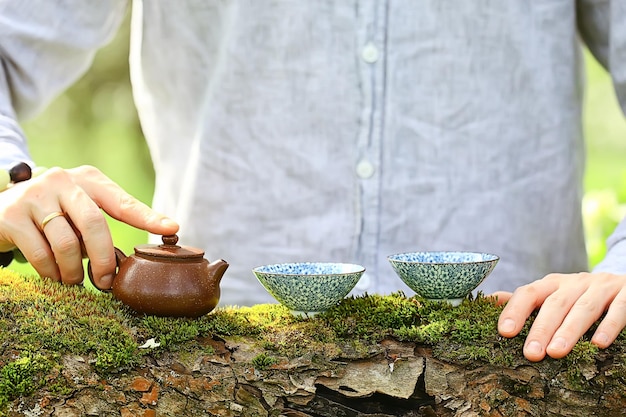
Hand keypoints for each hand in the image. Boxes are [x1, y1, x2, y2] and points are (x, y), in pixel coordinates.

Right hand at [0, 165, 178, 288]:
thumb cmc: (53, 213)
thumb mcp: (80, 209)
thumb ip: (103, 223)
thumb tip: (138, 254)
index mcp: (88, 180)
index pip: (123, 202)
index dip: (148, 217)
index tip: (172, 228)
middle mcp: (62, 181)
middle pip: (95, 223)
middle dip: (104, 259)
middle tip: (105, 281)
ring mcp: (35, 196)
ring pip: (67, 243)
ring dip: (74, 271)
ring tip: (75, 280)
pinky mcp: (11, 216)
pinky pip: (40, 255)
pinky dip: (51, 273)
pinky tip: (55, 276)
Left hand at [493, 272, 625, 360]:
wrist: (625, 284)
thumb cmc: (580, 296)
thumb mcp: (552, 295)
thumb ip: (524, 300)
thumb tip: (488, 301)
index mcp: (553, 284)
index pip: (529, 293)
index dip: (516, 310)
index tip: (504, 332)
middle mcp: (575, 283)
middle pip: (555, 304)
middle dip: (541, 328)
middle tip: (530, 353)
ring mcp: (602, 287)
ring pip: (584, 308)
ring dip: (569, 330)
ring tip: (556, 352)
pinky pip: (618, 309)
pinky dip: (608, 325)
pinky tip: (598, 343)